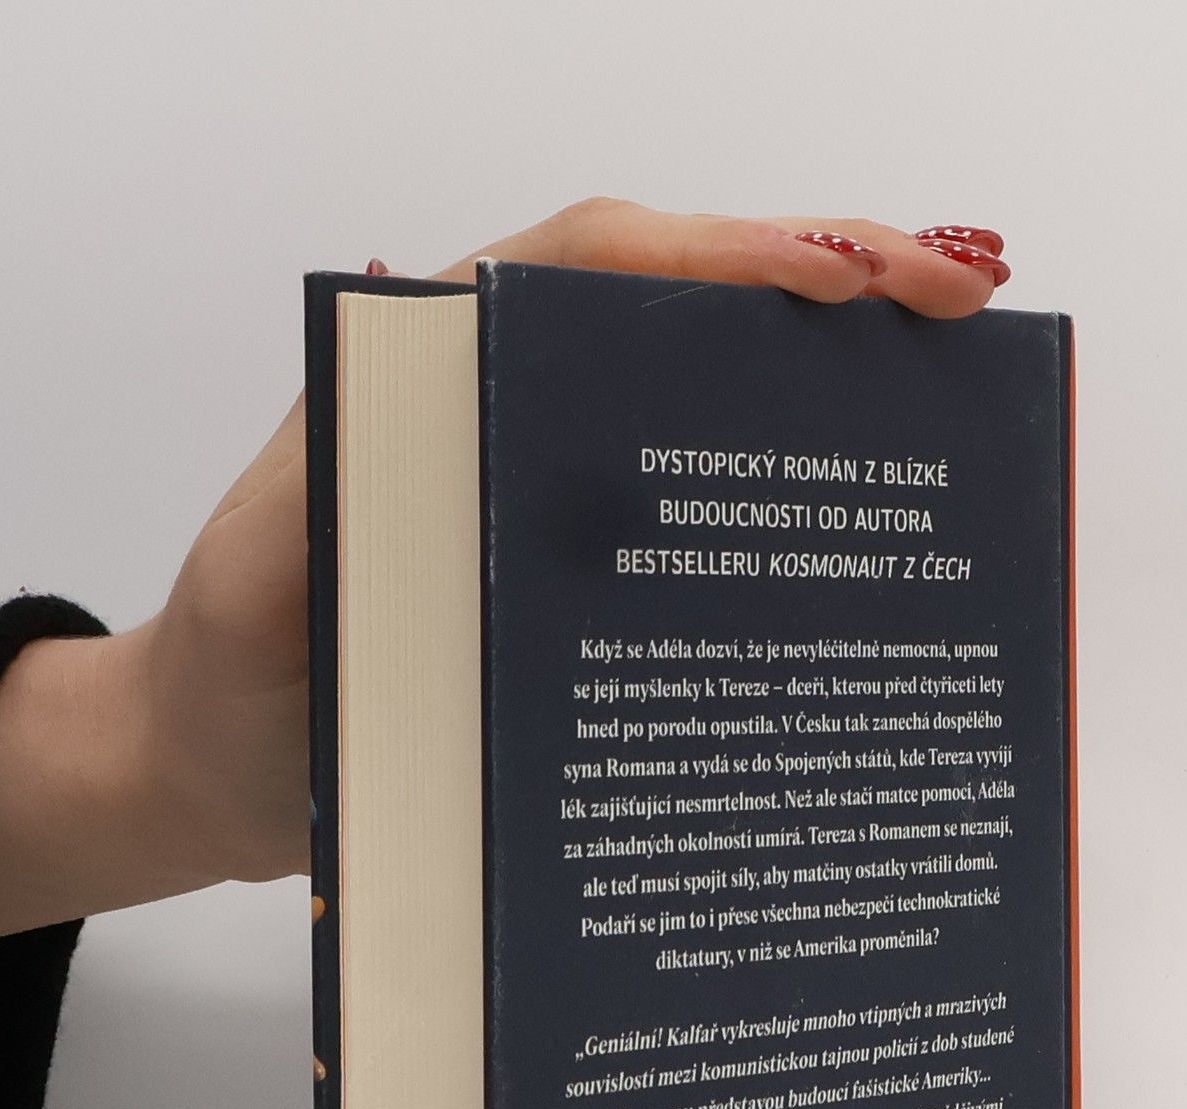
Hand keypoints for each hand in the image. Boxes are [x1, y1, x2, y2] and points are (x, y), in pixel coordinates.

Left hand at [0, 203, 1012, 948]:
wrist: (220, 777)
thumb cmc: (235, 674)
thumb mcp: (265, 577)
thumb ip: (337, 496)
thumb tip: (459, 399)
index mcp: (447, 377)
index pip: (603, 265)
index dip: (738, 255)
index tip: (862, 274)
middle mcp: (523, 417)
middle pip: (692, 316)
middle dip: (838, 291)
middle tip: (966, 306)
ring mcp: (568, 503)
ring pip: (718, 414)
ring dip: (837, 395)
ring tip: (961, 399)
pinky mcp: (591, 586)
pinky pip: (708, 532)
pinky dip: (794, 521)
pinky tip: (874, 548)